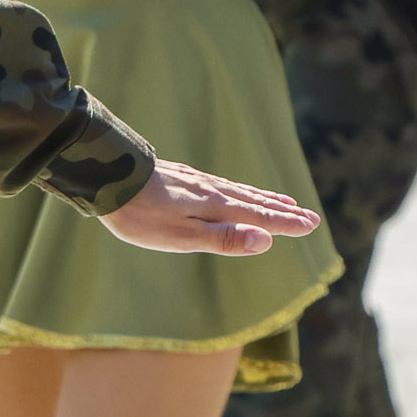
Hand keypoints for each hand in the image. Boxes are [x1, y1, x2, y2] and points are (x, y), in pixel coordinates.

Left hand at [98, 160, 323, 255]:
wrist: (106, 176)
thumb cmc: (141, 216)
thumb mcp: (182, 236)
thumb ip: (224, 239)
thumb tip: (266, 240)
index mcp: (216, 208)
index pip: (259, 219)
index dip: (285, 224)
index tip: (310, 225)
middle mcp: (211, 192)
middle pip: (254, 203)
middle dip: (282, 212)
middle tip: (309, 217)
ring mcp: (196, 182)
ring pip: (239, 191)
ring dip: (264, 199)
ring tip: (284, 202)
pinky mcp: (180, 177)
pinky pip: (222, 184)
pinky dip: (239, 190)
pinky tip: (235, 191)